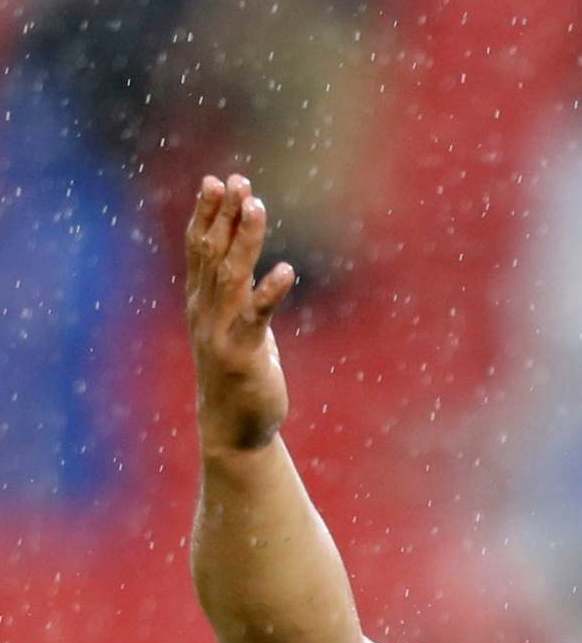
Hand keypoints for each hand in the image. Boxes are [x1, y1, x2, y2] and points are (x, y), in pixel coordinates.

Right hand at [184, 174, 296, 453]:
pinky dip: (270, 292)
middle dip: (224, 215)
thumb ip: (236, 291)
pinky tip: (285, 270)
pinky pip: (257, 317)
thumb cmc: (239, 372)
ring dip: (244, 239)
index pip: (199, 248)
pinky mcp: (244, 353)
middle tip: (236, 180)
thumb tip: (244, 256)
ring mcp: (222, 331)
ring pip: (231, 275)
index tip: (217, 181)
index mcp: (201, 301)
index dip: (207, 214)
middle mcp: (206, 310)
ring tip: (256, 206)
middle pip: (212, 252)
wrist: (235, 427)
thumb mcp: (235, 324)